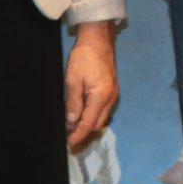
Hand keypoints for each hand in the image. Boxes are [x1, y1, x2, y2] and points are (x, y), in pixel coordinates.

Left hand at [65, 20, 119, 146]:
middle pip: (97, 124)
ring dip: (89, 124)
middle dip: (84, 132)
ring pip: (102, 118)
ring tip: (74, 126)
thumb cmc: (83, 57)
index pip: (88, 123)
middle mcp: (111, 98)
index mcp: (101, 97)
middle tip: (68, 136)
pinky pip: (104, 109)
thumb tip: (72, 122)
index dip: (78, 135)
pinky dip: (94, 115)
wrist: (98, 39)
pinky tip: (83, 113)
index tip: (69, 144)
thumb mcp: (73, 80)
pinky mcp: (113, 89)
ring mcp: (114, 94)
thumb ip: (73, 103)